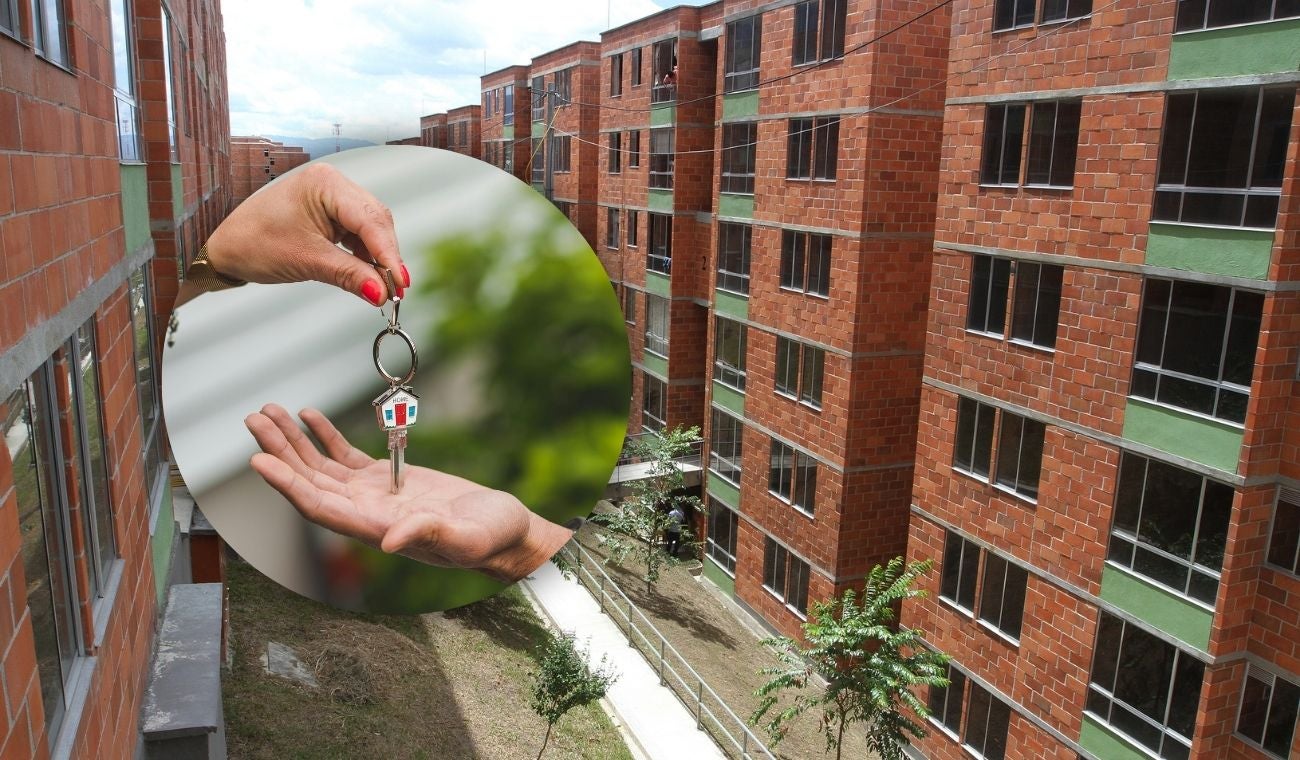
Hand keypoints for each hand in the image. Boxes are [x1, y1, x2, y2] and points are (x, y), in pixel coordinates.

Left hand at [188, 162, 408, 305]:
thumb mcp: (306, 260)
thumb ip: (349, 275)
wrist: (227, 248)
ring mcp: (334, 199)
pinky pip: (360, 235)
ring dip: (379, 258)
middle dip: (387, 256)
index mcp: (325, 183)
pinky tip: (369, 274)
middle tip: (395, 290)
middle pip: (376, 221)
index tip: (400, 283)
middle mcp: (333, 185)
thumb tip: (381, 292)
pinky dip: (367, 256)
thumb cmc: (253, 242)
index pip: (369, 220)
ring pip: (372, 229)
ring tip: (384, 287)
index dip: (389, 253)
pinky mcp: (333, 215)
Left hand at [244, 404, 572, 582]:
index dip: (287, 485)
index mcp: (376, 529)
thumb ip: (429, 535)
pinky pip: (346, 457)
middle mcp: (365, 513)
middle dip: (279, 451)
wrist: (507, 531)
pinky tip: (308, 416)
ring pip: (321, 467)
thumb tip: (391, 541)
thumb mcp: (465, 537)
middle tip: (254, 419)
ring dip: (293, 441)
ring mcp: (374, 496)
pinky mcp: (388, 479)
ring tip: (269, 411)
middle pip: (309, 482)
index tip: (259, 460)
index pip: (319, 507)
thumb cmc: (490, 538)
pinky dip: (325, 436)